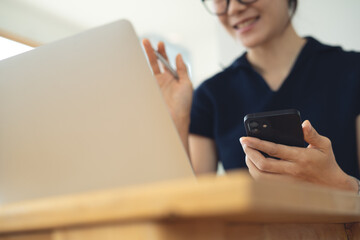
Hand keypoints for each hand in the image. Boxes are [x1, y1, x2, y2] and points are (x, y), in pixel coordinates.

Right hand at [142, 39, 192, 124]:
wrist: (175, 118)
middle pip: (156, 62)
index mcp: (174, 77)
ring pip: (148, 69)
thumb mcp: (187, 84)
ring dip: (145, 58)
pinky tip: (137, 61)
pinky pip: (144, 78)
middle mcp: (164, 80)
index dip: (163, 52)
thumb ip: (182, 69)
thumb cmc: (184, 103)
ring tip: (142, 45)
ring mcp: (155, 85)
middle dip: (151, 52)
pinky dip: (140, 70)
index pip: (166, 61)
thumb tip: (179, 56)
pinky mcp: (149, 91)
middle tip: (146, 41)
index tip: (160, 44)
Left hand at [240, 120, 357, 191]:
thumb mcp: (324, 146)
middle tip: (244, 144)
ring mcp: (287, 183)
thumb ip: (312, 134)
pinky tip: (253, 165)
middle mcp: (292, 171)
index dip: (257, 143)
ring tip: (248, 154)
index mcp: (301, 157)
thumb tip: (304, 123)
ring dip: (250, 164)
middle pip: (263, 164)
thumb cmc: (326, 163)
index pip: (274, 150)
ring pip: (261, 177)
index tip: (245, 138)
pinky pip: (264, 184)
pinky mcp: (284, 190)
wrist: (333, 188)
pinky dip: (255, 174)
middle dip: (249, 153)